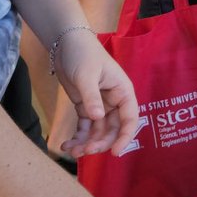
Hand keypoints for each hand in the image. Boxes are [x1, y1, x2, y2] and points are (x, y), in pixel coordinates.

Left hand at [52, 29, 139, 157]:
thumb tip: (97, 118)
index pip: (130, 119)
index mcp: (123, 92)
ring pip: (97, 131)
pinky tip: (66, 144)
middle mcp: (114, 102)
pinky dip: (77, 137)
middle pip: (112, 129)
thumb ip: (92, 97)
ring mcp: (100, 106)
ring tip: (71, 151)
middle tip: (84, 152)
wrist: (66, 44)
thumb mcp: (87, 75)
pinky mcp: (86, 107)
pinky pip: (84, 127)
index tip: (115, 152)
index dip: (125, 137)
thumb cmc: (83, 54)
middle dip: (100, 142)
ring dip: (86, 143)